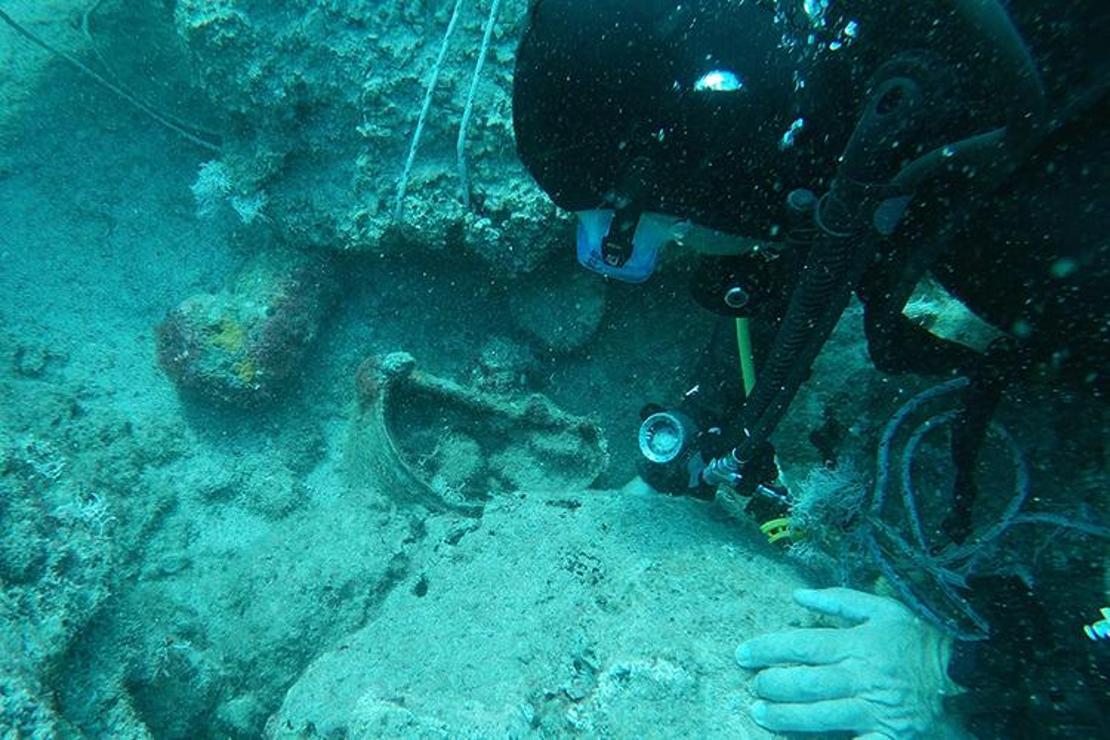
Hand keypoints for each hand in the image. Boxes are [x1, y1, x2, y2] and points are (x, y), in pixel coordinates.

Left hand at [736, 588, 965, 738]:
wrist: (965, 671)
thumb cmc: (917, 637)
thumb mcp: (881, 608)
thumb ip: (837, 599)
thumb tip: (797, 595)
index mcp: (857, 644)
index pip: (801, 644)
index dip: (767, 649)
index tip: (743, 654)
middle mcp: (861, 677)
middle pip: (805, 682)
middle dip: (772, 685)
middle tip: (754, 686)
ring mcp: (874, 710)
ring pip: (819, 715)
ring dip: (785, 717)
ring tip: (761, 714)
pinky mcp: (888, 736)